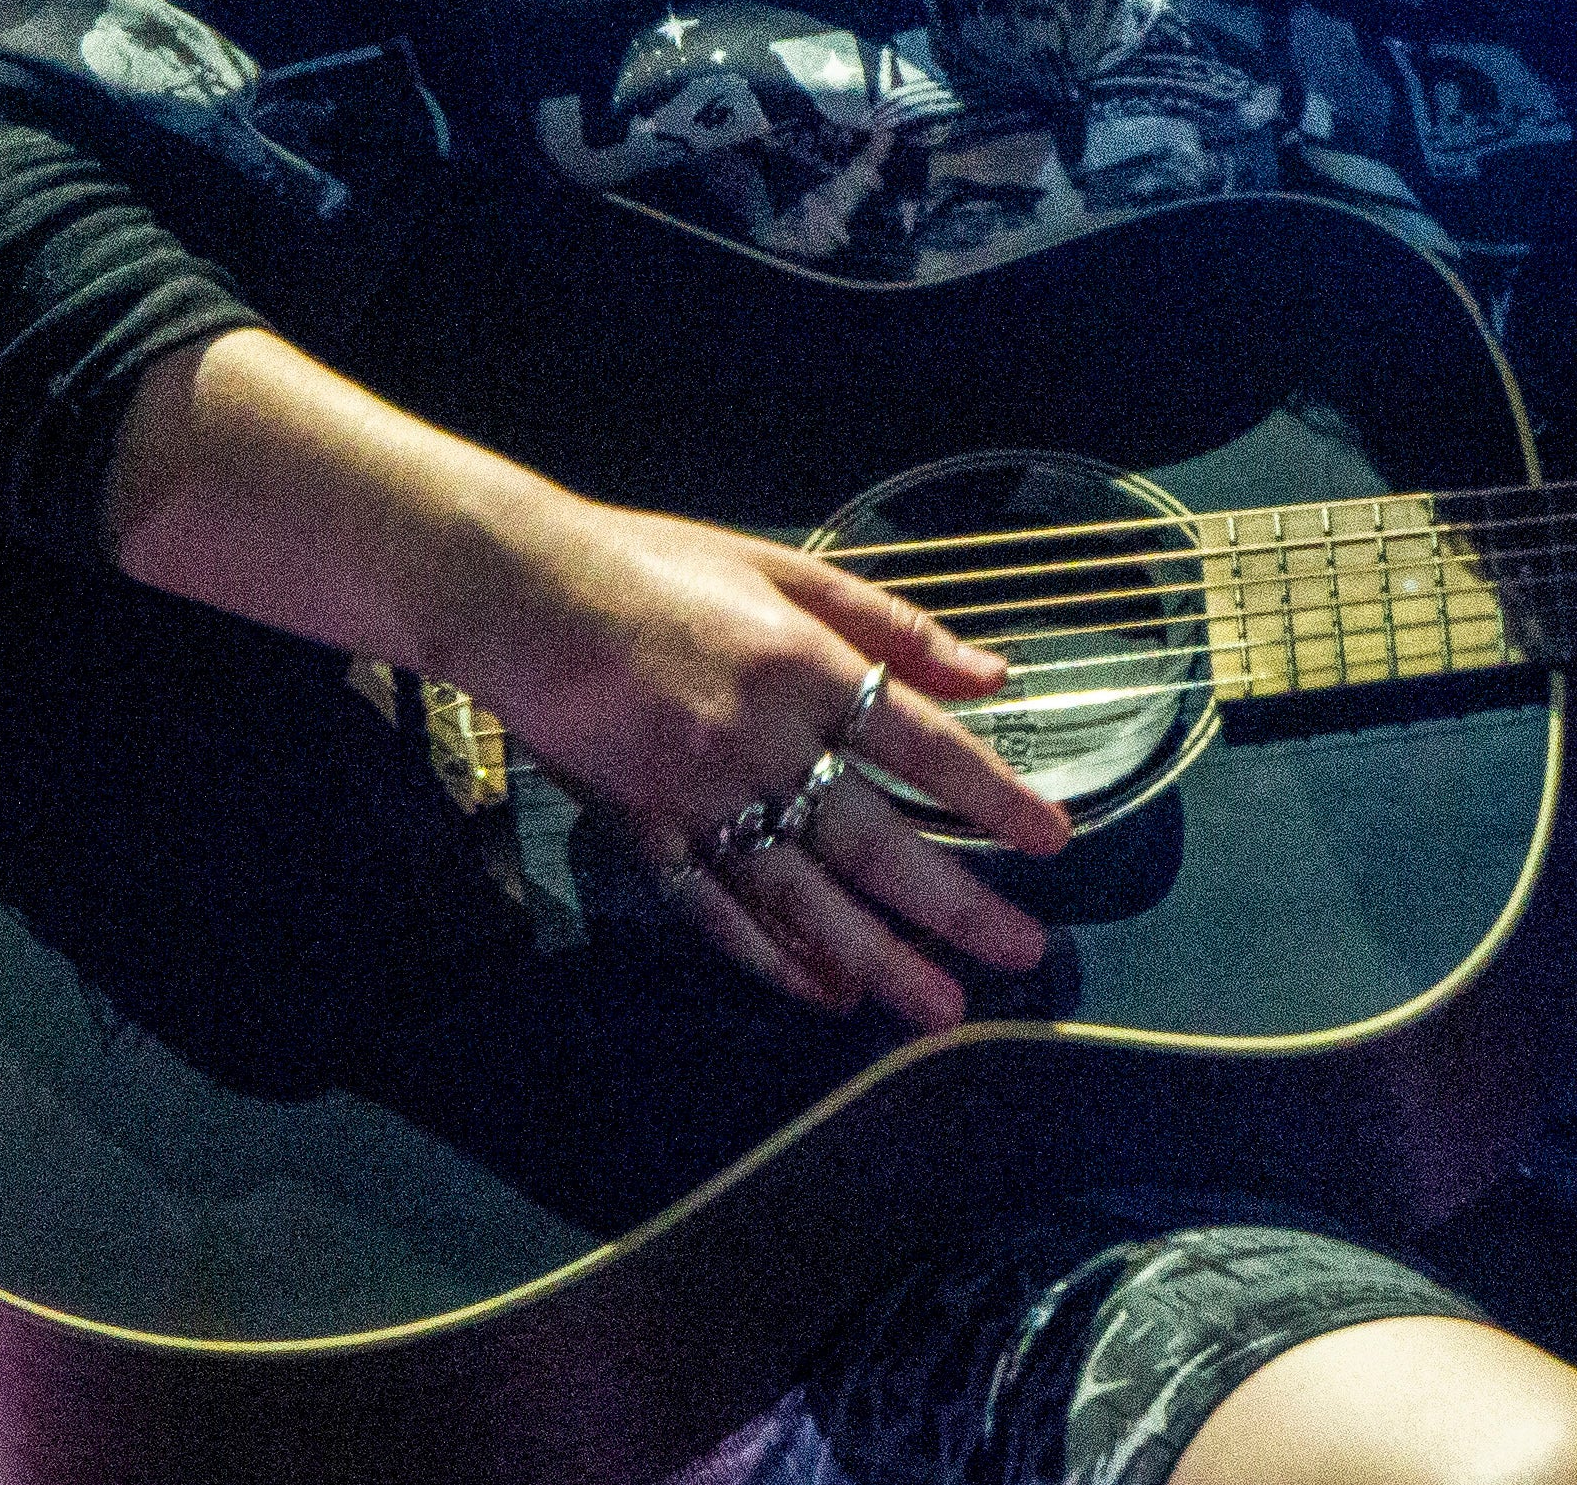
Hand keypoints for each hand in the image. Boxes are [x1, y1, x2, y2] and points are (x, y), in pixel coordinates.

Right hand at [453, 497, 1073, 1032]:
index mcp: (802, 667)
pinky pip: (715, 908)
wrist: (525, 594)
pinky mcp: (645, 831)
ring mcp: (697, 795)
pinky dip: (770, 956)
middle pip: (871, 838)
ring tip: (938, 1008)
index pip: (918, 744)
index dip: (990, 795)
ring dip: (874, 957)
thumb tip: (991, 673)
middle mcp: (759, 740)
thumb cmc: (659, 569)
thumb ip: (890, 625)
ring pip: (800, 894)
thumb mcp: (784, 567)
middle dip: (953, 905)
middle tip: (1020, 954)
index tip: (1051, 841)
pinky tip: (822, 993)